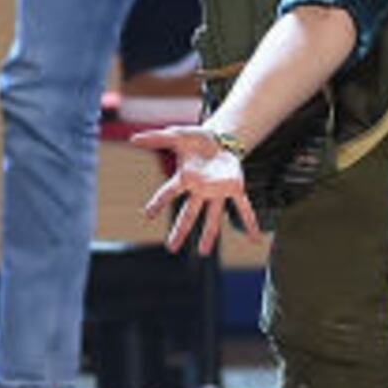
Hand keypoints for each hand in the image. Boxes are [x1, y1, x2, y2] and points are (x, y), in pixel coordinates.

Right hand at [135, 122, 262, 253]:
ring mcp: (218, 191)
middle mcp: (200, 189)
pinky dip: (249, 222)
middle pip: (189, 213)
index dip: (159, 201)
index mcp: (186, 178)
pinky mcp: (235, 188)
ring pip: (213, 216)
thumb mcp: (177, 135)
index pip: (169, 192)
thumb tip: (133, 138)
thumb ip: (157, 138)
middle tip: (171, 248)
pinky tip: (254, 238)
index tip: (148, 214)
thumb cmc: (196, 140)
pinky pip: (243, 208)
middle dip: (181, 230)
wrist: (220, 139)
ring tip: (203, 252)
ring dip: (209, 234)